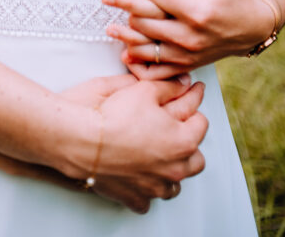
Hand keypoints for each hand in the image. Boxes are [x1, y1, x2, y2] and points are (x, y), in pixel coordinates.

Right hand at [65, 75, 205, 212]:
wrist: (83, 141)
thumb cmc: (113, 115)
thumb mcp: (144, 90)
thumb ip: (169, 87)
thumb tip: (183, 84)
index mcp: (183, 141)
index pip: (201, 123)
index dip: (191, 107)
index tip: (186, 98)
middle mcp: (175, 169)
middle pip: (196, 159)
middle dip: (188, 144)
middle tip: (173, 129)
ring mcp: (156, 187)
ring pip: (175, 184)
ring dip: (170, 170)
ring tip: (157, 155)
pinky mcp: (136, 198)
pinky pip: (149, 200)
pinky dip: (146, 189)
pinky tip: (139, 175)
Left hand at [102, 0, 277, 76]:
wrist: (252, 25)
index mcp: (199, 11)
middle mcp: (191, 37)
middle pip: (146, 20)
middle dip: (127, 5)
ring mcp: (188, 54)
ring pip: (146, 46)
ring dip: (126, 34)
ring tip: (109, 26)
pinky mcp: (187, 64)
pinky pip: (157, 68)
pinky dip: (139, 61)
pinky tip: (125, 52)